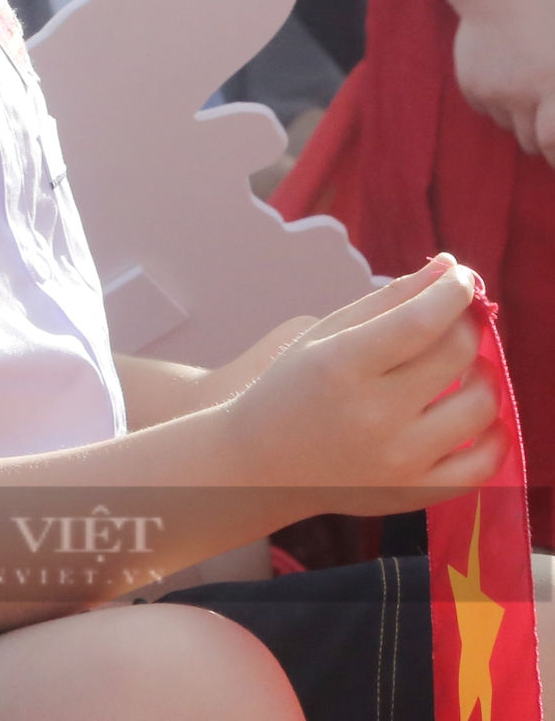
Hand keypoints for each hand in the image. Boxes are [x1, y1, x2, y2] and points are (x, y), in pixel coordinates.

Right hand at [223, 255, 503, 507]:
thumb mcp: (324, 335)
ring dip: (485, 375)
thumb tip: (447, 267)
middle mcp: (374, 414)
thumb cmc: (292, 389)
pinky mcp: (417, 492)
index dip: (452, 292)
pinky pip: (484, 464)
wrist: (264, 467)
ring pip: (481, 406)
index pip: (420, 321)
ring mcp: (400, 459)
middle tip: (458, 320)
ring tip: (464, 367)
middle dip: (467, 326)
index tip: (461, 278)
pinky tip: (478, 415)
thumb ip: (387, 300)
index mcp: (342, 365)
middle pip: (456, 356)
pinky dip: (494, 434)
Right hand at [453, 0, 554, 165]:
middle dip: (540, 140)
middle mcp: (522, 94)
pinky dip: (495, 102)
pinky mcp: (471, 86)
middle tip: (546, 123)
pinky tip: (503, 76)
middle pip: (530, 142)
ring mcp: (493, 91)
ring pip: (507, 125)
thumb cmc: (548, 23)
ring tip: (524, 88)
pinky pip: (485, 109)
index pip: (552, 141)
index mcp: (554, 85)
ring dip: (517, 118)